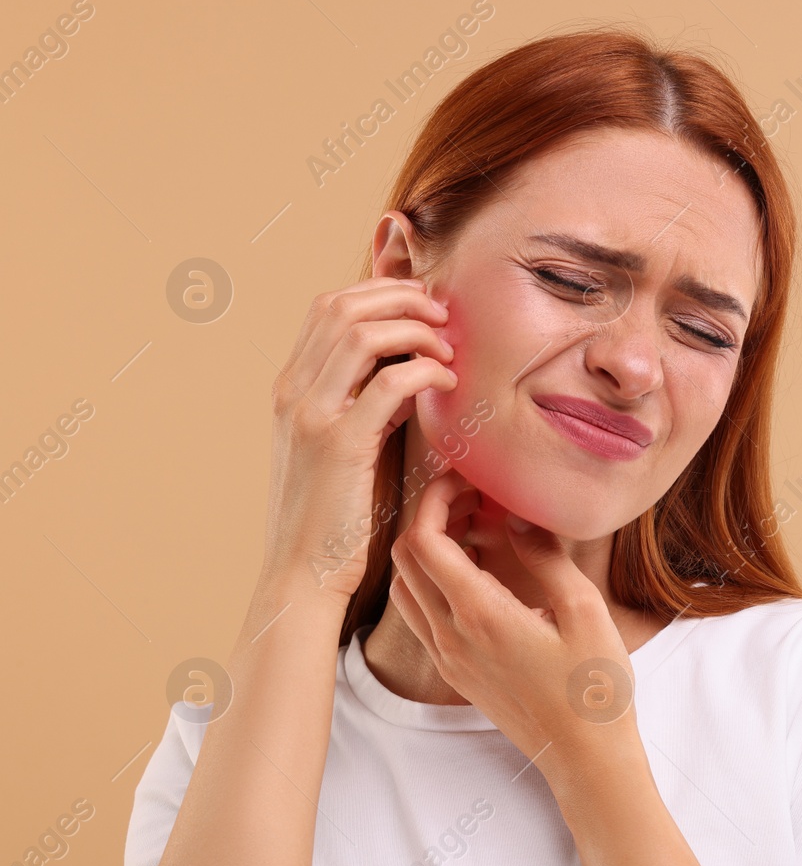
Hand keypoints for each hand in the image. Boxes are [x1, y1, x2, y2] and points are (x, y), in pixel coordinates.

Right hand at [262, 276, 455, 602]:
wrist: (304, 574)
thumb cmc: (337, 515)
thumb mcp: (348, 445)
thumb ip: (368, 403)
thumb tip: (411, 369)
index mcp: (290, 388)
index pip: (328, 307)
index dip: (379, 292)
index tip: (422, 306)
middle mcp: (292, 392)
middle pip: (342, 306)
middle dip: (400, 298)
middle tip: (443, 315)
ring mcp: (310, 415)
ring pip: (362, 332)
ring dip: (415, 329)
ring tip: (448, 348)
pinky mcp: (339, 444)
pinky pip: (389, 382)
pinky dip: (425, 370)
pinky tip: (446, 383)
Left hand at [386, 468, 641, 788]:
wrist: (586, 759)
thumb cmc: (595, 688)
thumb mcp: (584, 611)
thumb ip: (546, 558)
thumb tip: (515, 517)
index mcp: (480, 615)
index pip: (424, 540)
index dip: (434, 498)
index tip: (464, 478)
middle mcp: (451, 636)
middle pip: (406, 558)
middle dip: (429, 516)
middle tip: (471, 495)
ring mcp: (449, 658)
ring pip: (407, 586)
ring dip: (428, 549)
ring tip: (475, 527)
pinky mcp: (456, 672)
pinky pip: (424, 614)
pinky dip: (436, 580)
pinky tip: (480, 571)